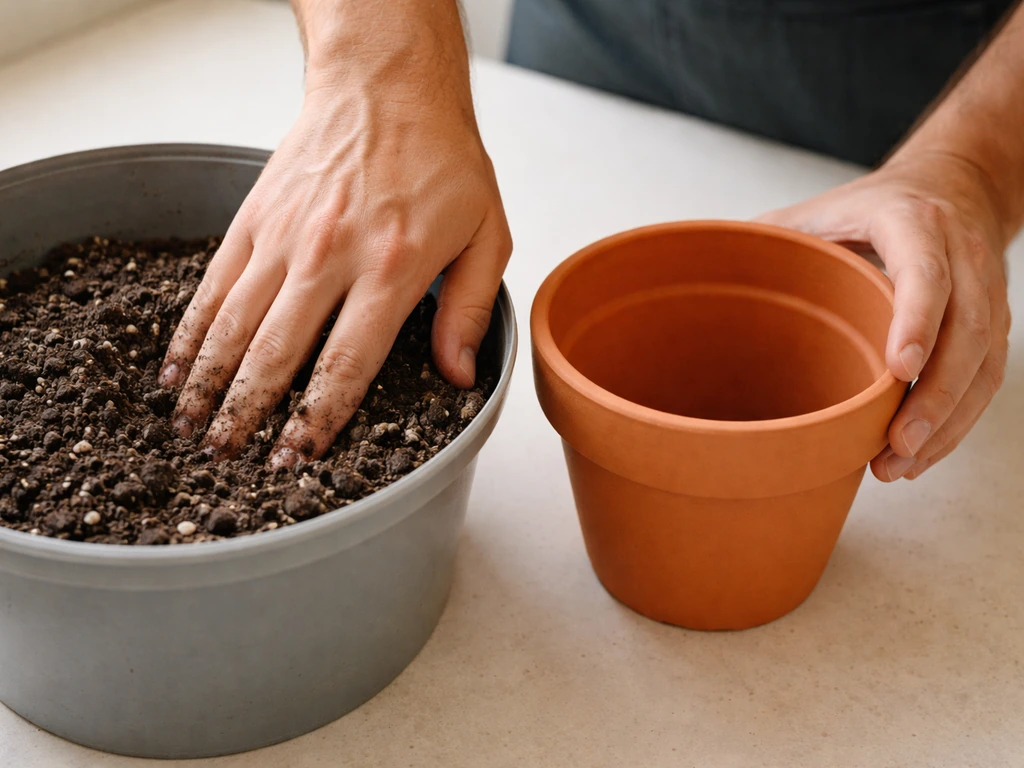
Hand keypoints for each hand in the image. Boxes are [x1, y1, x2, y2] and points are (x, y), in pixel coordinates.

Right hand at [159, 67, 510, 465]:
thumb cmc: (443, 161)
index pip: (345, 364)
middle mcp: (329, 256)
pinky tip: (175, 367)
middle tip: (225, 461)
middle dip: (247, 416)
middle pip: (277, 354)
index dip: (316, 420)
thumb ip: (470, 310)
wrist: (388, 85)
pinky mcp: (253, 217)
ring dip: (208, 382)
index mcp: (391, 269)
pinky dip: (191, 330)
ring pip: (234, 325)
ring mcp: (284, 236)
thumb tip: (457, 378)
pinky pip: (213, 285)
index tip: (294, 460)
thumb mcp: (487, 234)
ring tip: (189, 429)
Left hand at [758, 152, 1010, 480]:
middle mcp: (962, 256)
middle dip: (935, 396)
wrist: (954, 184)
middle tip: (895, 445)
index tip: (899, 370)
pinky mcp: (995, 324)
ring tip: (899, 466)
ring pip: (984, 365)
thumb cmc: (874, 207)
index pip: (925, 273)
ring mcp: (987, 292)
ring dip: (946, 423)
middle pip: (966, 332)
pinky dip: (955, 423)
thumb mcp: (821, 208)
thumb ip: (771, 236)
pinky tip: (919, 454)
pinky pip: (987, 380)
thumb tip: (702, 267)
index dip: (916, 321)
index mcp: (914, 223)